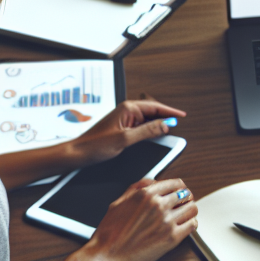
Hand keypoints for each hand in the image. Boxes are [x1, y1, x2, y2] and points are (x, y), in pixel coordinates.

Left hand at [72, 100, 186, 168]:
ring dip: (157, 123)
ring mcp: (123, 119)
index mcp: (128, 109)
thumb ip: (147, 131)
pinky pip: (140, 125)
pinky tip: (154, 134)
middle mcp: (126, 111)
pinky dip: (149, 129)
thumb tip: (164, 125)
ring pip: (146, 118)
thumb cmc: (95, 145)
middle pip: (152, 111)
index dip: (170, 112)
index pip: (155, 107)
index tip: (181, 116)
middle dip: (165, 116)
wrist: (78, 153)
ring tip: (169, 128)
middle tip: (178, 122)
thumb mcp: (125, 139)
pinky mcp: (121, 127)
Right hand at [83, 177, 197, 260]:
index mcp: (145, 194)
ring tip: (186, 215)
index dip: (180, 187)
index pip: (175, 183)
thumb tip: (152, 181)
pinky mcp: (171, 238)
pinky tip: (185, 226)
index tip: (181, 191)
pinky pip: (192, 225)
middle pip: (186, 194)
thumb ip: (136, 188)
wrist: (104, 258)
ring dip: (190, 210)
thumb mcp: (118, 203)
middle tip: (184, 204)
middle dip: (186, 198)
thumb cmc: (108, 233)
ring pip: (192, 208)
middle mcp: (158, 205)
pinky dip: (191, 224)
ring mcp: (166, 221)